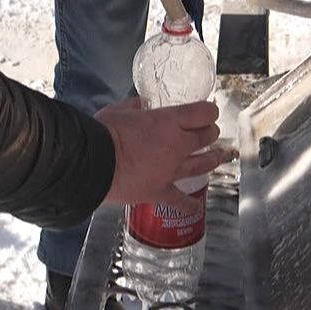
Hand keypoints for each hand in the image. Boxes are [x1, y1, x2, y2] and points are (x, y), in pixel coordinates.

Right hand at [95, 97, 227, 206]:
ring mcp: (171, 170)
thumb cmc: (103, 132)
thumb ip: (135, 106)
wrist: (91, 163)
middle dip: (210, 131)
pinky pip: (181, 200)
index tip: (208, 111)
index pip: (202, 113)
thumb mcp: (119, 109)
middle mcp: (176, 145)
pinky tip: (196, 205)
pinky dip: (190, 204)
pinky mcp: (160, 191)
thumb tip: (141, 104)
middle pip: (206, 136)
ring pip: (202, 164)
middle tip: (209, 131)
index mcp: (168, 121)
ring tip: (219, 156)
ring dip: (213, 159)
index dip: (209, 110)